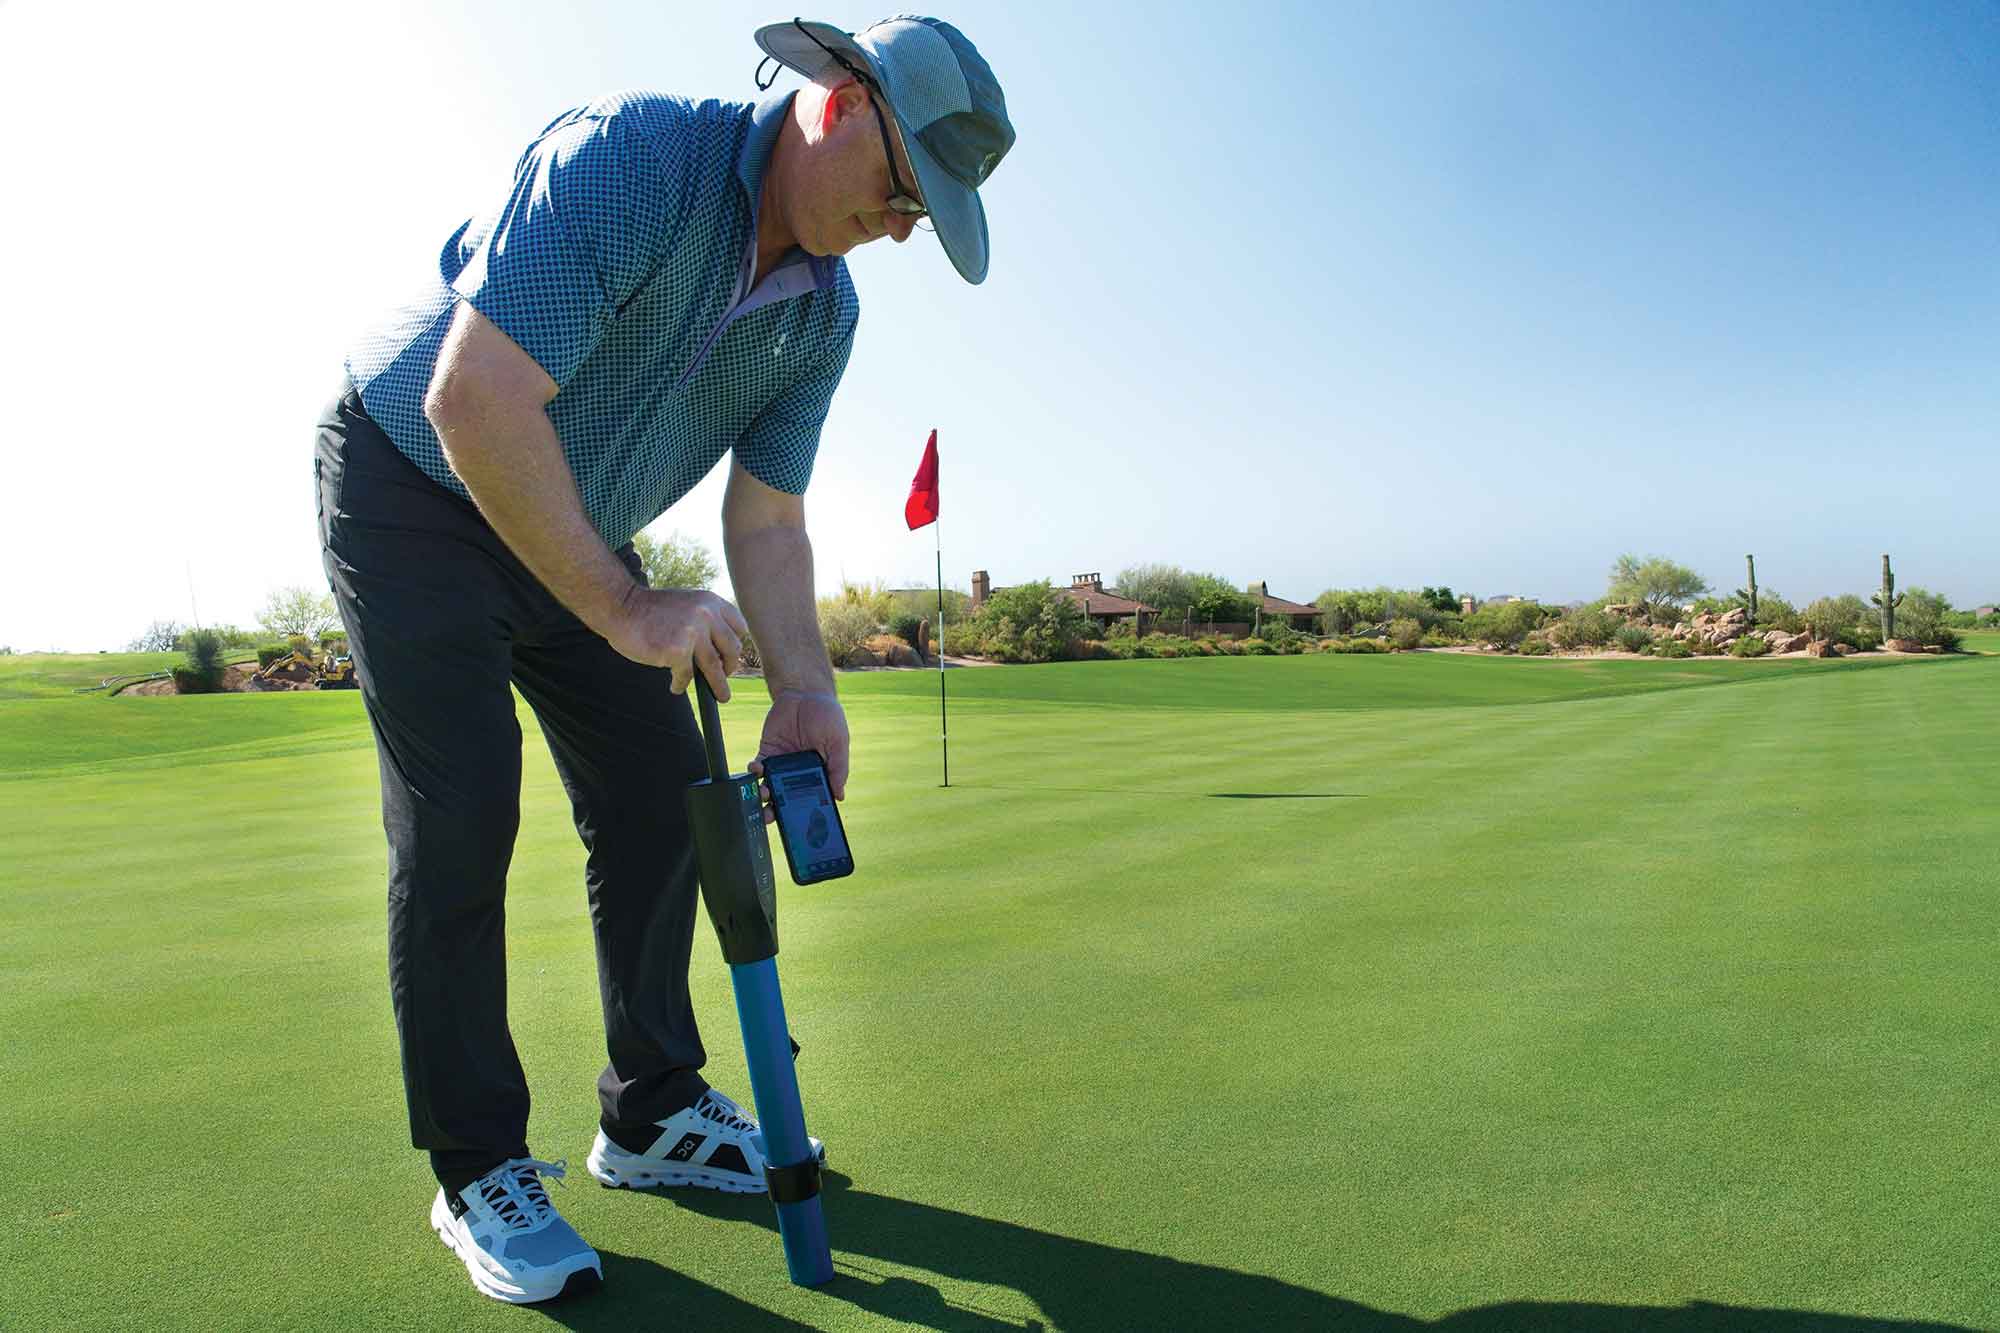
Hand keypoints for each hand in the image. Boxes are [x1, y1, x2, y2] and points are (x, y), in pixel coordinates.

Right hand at [601, 585, 748, 699]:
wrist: (621, 606)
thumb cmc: (650, 609)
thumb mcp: (687, 603)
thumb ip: (705, 618)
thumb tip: (720, 652)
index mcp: (710, 601)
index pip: (739, 627)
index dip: (736, 644)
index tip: (730, 656)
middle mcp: (706, 614)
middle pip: (732, 649)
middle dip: (730, 666)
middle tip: (724, 676)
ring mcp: (693, 633)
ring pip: (714, 667)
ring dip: (718, 686)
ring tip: (721, 696)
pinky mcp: (677, 651)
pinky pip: (686, 675)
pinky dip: (681, 684)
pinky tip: (675, 687)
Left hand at [747, 690, 848, 824]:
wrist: (806, 692)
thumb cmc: (828, 717)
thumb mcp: (839, 742)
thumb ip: (839, 768)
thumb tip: (840, 796)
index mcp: (817, 774)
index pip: (809, 799)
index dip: (803, 812)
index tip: (798, 824)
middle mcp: (797, 774)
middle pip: (785, 798)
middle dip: (777, 810)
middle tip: (772, 817)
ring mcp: (781, 764)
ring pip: (768, 787)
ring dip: (763, 795)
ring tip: (764, 795)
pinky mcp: (767, 751)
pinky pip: (757, 768)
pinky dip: (753, 772)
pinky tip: (756, 770)